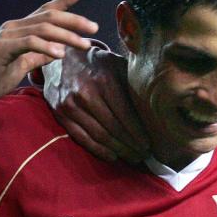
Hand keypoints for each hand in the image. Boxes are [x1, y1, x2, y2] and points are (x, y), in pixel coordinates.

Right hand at [0, 0, 98, 119]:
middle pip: (49, 16)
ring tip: (84, 45)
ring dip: (66, 35)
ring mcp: (7, 35)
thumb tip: (59, 50)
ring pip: (42, 28)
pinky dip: (46, 46)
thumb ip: (39, 55)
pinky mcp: (1, 48)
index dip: (63, 0)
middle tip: (94, 28)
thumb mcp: (23, 64)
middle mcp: (14, 27)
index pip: (45, 10)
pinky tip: (60, 54)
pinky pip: (28, 43)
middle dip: (74, 20)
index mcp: (20, 29)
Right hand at [42, 47, 149, 162]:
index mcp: (105, 80)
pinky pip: (82, 138)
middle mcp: (86, 93)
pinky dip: (99, 150)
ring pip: (99, 136)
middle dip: (131, 145)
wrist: (64, 58)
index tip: (149, 144)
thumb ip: (133, 84)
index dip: (138, 133)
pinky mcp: (60, 113)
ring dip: (118, 150)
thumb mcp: (118, 65)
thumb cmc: (99, 63)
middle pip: (113, 128)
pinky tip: (113, 156)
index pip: (125, 114)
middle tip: (143, 155)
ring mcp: (71, 105)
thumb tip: (156, 109)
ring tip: (132, 157)